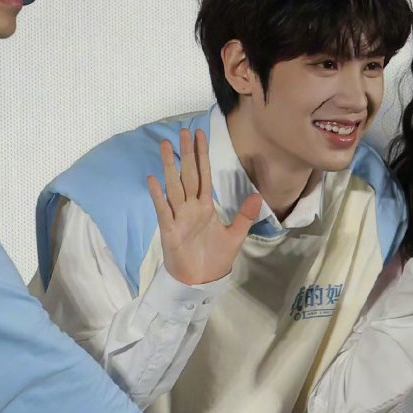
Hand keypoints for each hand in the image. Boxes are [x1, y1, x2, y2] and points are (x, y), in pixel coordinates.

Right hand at [147, 128, 260, 284]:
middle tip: (183, 131)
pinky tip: (153, 179)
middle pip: (187, 175)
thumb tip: (259, 195)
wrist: (200, 281)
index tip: (199, 135)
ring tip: (165, 146)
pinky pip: (163, 209)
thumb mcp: (235, 236)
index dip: (201, 155)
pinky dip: (158, 195)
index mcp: (205, 206)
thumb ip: (244, 215)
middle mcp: (190, 207)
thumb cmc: (214, 259)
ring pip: (173, 186)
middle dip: (185, 153)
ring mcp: (177, 216)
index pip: (203, 175)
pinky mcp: (168, 229)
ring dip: (169, 166)